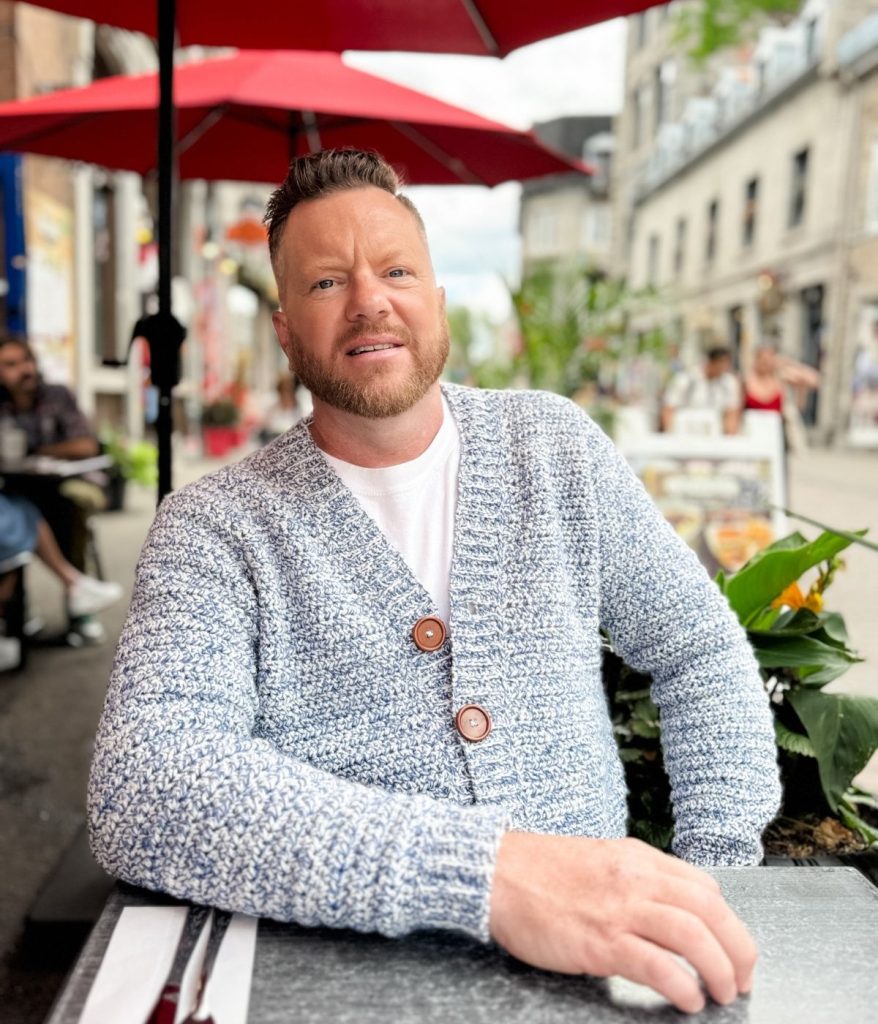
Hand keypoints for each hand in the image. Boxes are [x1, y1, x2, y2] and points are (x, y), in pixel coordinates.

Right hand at [488, 832, 756, 1013]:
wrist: (495, 872)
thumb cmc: (539, 871)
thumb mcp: (599, 861)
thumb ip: (634, 880)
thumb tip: (667, 912)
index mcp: (637, 858)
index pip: (703, 886)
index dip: (727, 922)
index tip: (732, 947)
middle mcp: (636, 878)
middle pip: (710, 910)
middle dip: (739, 948)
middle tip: (742, 978)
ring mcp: (619, 909)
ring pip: (693, 935)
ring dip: (720, 969)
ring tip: (724, 993)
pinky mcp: (600, 940)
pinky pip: (657, 964)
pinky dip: (682, 984)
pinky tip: (688, 1000)